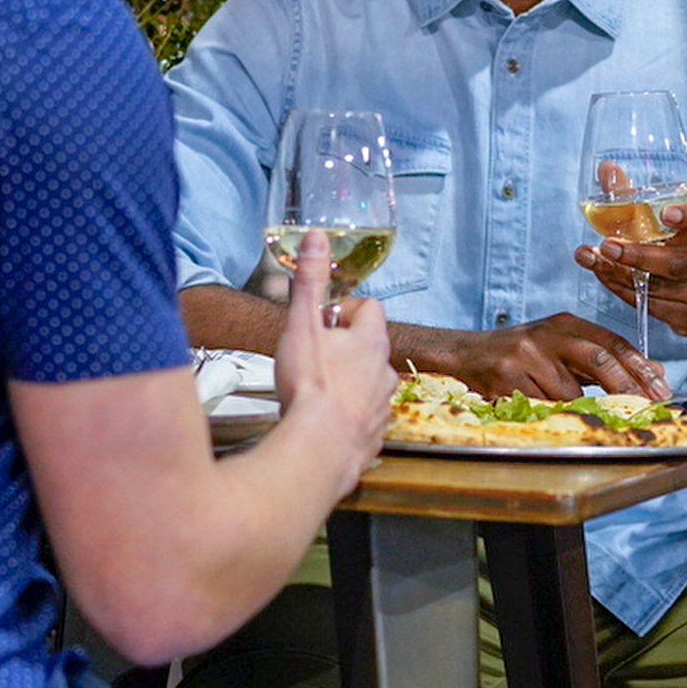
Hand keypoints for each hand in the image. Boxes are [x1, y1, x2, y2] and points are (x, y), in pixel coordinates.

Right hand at [271, 232, 396, 493]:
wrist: (319, 451)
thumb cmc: (309, 384)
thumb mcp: (302, 324)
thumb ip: (310, 281)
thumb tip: (318, 236)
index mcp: (371, 340)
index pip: (371, 308)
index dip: (345, 310)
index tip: (321, 322)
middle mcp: (385, 371)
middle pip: (370, 347)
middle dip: (345, 348)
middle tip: (312, 357)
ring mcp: (383, 406)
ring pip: (369, 384)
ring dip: (348, 383)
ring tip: (315, 393)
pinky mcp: (374, 437)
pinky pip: (363, 418)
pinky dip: (348, 416)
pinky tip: (322, 422)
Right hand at [420, 314, 667, 401]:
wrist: (463, 355)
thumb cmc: (517, 355)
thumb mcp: (560, 349)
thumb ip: (601, 361)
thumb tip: (653, 373)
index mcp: (564, 324)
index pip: (612, 342)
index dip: (640, 366)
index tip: (661, 387)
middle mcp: (547, 334)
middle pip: (598, 360)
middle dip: (626, 386)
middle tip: (647, 405)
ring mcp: (525, 355)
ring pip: (570, 393)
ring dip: (576, 407)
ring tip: (562, 404)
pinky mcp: (507, 376)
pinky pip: (543, 405)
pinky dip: (549, 412)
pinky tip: (539, 405)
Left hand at [574, 203, 686, 346]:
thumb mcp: (680, 226)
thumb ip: (639, 198)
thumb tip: (606, 168)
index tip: (666, 213)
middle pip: (675, 264)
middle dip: (638, 255)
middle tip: (608, 245)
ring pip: (656, 287)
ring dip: (619, 273)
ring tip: (592, 258)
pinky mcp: (686, 318)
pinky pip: (649, 304)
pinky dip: (621, 288)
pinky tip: (602, 273)